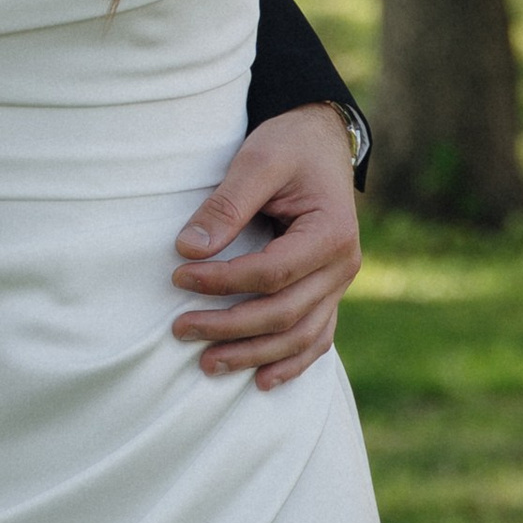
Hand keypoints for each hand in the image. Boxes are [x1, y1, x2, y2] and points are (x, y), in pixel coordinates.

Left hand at [172, 106, 359, 389]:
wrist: (322, 142)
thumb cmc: (290, 147)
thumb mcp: (258, 161)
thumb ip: (226, 204)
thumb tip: (189, 249)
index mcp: (332, 234)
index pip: (273, 273)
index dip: (224, 281)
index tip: (179, 275)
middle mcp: (343, 266)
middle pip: (286, 313)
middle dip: (231, 327)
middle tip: (180, 329)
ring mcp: (339, 284)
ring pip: (301, 335)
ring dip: (255, 354)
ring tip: (208, 364)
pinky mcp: (329, 292)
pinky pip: (317, 337)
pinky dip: (292, 362)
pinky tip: (262, 380)